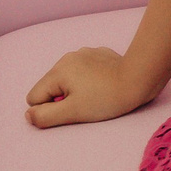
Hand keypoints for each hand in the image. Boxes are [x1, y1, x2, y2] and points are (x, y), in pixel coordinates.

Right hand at [25, 46, 153, 127]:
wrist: (140, 78)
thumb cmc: (106, 98)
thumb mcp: (71, 113)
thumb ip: (44, 117)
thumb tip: (29, 115)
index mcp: (58, 70)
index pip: (35, 97)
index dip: (49, 109)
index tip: (72, 108)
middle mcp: (69, 57)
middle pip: (50, 87)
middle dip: (62, 98)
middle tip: (85, 103)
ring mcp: (85, 54)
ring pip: (67, 79)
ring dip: (75, 90)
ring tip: (96, 94)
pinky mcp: (100, 54)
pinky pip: (84, 71)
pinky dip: (89, 80)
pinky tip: (104, 84)